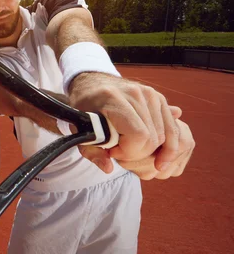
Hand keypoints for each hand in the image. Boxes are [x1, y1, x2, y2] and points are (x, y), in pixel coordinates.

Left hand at [69, 72, 194, 177]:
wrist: (92, 84)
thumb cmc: (84, 109)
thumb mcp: (80, 131)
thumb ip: (92, 152)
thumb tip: (108, 168)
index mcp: (113, 99)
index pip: (138, 136)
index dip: (128, 152)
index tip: (112, 151)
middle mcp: (136, 93)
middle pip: (153, 138)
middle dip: (138, 153)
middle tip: (120, 150)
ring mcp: (150, 94)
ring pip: (165, 135)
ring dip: (151, 150)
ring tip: (130, 147)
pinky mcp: (159, 97)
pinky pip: (172, 128)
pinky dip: (167, 144)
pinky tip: (156, 154)